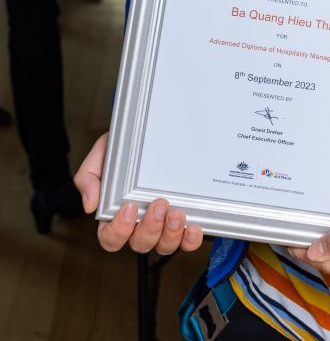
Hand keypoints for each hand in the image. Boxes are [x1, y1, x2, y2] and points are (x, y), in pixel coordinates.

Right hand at [74, 133, 203, 255]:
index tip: (128, 207)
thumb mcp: (102, 154)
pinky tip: (193, 227)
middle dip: (150, 228)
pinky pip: (186, 241)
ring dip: (170, 234)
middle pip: (140, 243)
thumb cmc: (125, 147)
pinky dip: (190, 240)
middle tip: (159, 204)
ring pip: (163, 245)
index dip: (119, 230)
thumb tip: (90, 205)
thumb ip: (89, 177)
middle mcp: (138, 224)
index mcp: (115, 214)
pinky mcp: (183, 220)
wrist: (149, 130)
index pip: (110, 238)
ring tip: (176, 213)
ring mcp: (161, 224)